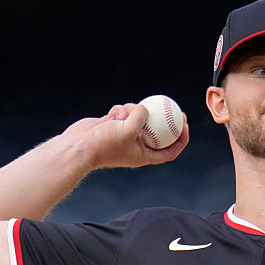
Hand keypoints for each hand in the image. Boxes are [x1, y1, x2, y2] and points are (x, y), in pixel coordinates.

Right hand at [62, 103, 189, 170]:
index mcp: (144, 156)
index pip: (170, 151)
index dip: (181, 139)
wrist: (78, 146)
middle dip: (166, 121)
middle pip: (158, 133)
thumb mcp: (128, 129)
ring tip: (124, 112)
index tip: (185, 125)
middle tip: (174, 108)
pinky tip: (112, 114)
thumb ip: (140, 116)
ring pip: (138, 118)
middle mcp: (135, 147)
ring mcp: (124, 136)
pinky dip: (120, 110)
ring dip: (133, 110)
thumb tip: (144, 108)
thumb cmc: (103, 144)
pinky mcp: (113, 126)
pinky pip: (123, 113)